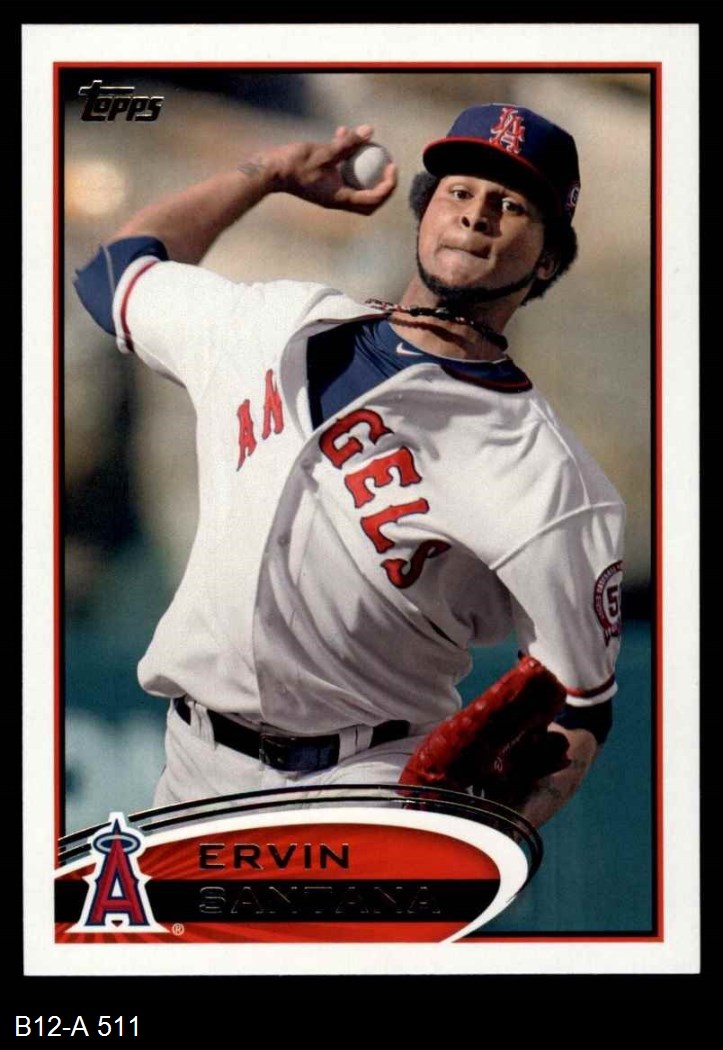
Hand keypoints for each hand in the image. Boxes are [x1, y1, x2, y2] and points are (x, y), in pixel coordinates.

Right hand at [259, 124, 397, 214]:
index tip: (392, 166)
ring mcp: (330, 192)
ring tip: (363, 139)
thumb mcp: (324, 151)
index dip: (388, 186)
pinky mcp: (323, 182)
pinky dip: (347, 158)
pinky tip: (342, 133)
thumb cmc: (295, 164)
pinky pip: (342, 172)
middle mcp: (337, 199)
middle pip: (369, 199)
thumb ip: (348, 143)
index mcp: (340, 199)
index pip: (373, 199)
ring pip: (356, 183)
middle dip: (382, 184)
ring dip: (363, 164)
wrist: (271, 171)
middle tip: (388, 164)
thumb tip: (369, 131)